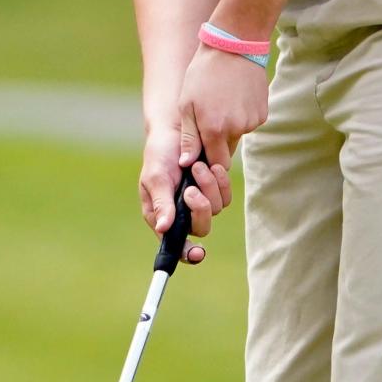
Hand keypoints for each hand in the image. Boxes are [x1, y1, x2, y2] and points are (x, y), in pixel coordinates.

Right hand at [139, 125, 232, 266]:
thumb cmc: (160, 152)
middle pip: (201, 228)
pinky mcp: (214, 189)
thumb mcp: (156, 175)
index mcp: (162, 214)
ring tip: (196, 166)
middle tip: (191, 189)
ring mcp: (199, 201)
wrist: (177, 127)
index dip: (187, 253)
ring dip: (208, 188)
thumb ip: (161, 202)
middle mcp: (181, 213)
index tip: (197, 253)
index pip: (174, 243)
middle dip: (200, 209)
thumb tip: (163, 229)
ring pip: (215, 209)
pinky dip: (220, 182)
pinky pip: (225, 196)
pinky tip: (212, 166)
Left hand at [177, 45, 268, 172]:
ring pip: (238, 135)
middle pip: (227, 151)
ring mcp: (252, 121)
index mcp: (215, 129)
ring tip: (221, 102)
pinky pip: (249, 123)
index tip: (201, 150)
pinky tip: (235, 97)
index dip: (208, 161)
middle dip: (217, 142)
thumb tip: (187, 163)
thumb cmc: (204, 74)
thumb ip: (189, 137)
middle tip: (209, 117)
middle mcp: (237, 129)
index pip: (216, 163)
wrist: (234, 47)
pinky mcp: (263, 113)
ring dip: (230, 127)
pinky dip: (242, 116)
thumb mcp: (187, 104)